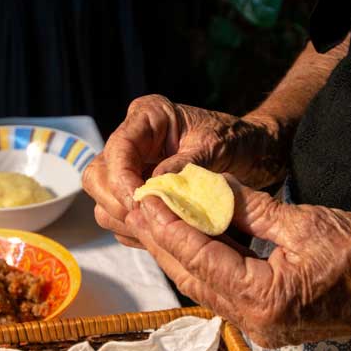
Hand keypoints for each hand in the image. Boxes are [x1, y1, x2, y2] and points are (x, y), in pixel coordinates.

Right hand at [83, 94, 284, 247]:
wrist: (252, 151)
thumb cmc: (237, 140)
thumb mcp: (217, 148)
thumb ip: (185, 165)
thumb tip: (154, 185)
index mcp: (148, 116)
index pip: (118, 148)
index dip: (122, 179)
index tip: (138, 203)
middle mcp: (133, 140)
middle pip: (98, 175)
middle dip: (117, 201)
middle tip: (145, 221)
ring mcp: (132, 167)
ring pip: (104, 199)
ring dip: (124, 219)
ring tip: (156, 230)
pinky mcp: (137, 191)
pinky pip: (120, 216)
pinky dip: (134, 229)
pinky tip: (160, 234)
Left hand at [125, 178, 350, 347]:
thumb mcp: (305, 223)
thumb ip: (251, 210)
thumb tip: (208, 190)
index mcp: (265, 299)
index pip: (201, 258)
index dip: (169, 227)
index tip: (145, 200)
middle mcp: (255, 322)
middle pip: (194, 277)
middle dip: (163, 241)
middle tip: (138, 207)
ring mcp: (261, 327)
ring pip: (205, 286)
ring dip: (179, 253)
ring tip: (155, 219)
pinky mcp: (268, 322)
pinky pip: (223, 291)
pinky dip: (205, 263)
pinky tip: (190, 239)